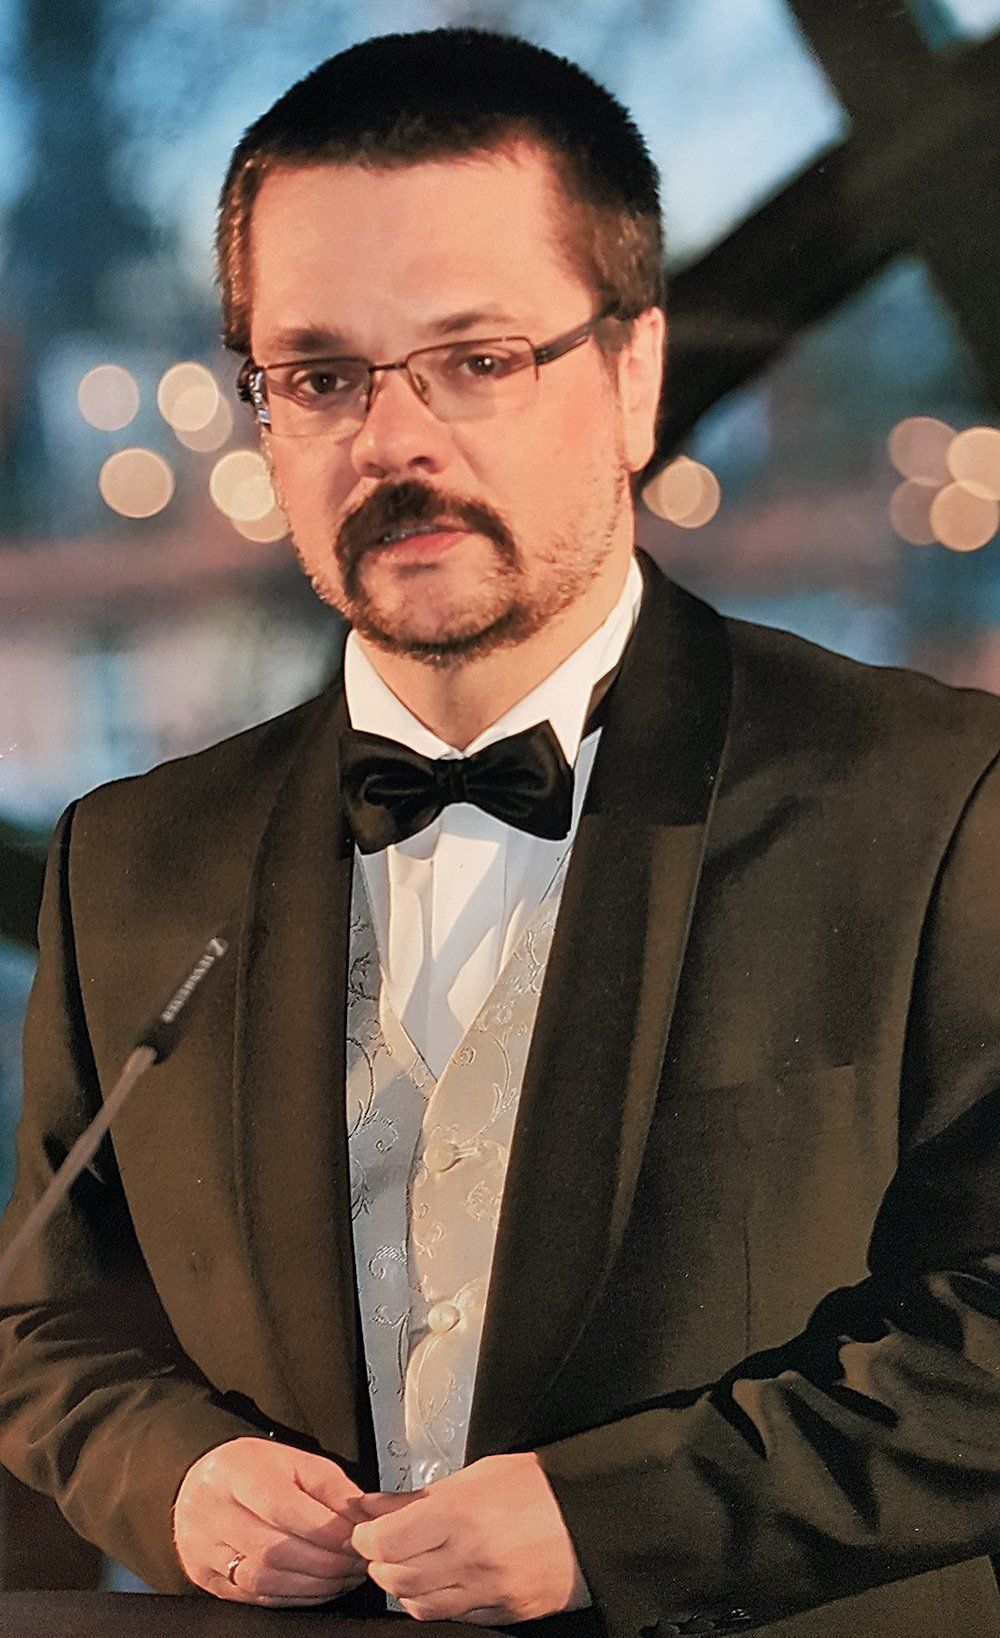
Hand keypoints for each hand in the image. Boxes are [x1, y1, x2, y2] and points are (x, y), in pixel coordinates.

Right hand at [173, 1436, 366, 1605]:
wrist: (203, 1486)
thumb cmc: (253, 1471)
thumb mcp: (295, 1461)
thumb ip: (331, 1488)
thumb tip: (363, 1518)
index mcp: (235, 1473)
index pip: (281, 1507)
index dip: (325, 1529)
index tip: (358, 1537)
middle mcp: (212, 1513)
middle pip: (273, 1549)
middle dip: (326, 1562)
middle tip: (358, 1563)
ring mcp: (205, 1550)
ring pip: (264, 1580)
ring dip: (314, 1585)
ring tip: (344, 1577)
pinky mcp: (207, 1579)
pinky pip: (256, 1598)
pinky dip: (295, 1597)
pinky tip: (319, 1588)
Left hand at [351, 1452, 590, 1623]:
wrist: (591, 1514)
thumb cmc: (538, 1486)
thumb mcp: (475, 1474)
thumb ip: (416, 1495)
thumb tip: (372, 1504)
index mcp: (460, 1514)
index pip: (385, 1541)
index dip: (366, 1537)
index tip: (367, 1530)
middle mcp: (470, 1558)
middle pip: (396, 1578)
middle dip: (381, 1563)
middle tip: (386, 1547)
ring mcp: (489, 1591)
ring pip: (419, 1606)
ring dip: (405, 1588)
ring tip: (413, 1565)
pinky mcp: (505, 1613)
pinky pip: (454, 1618)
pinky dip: (438, 1603)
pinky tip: (444, 1581)